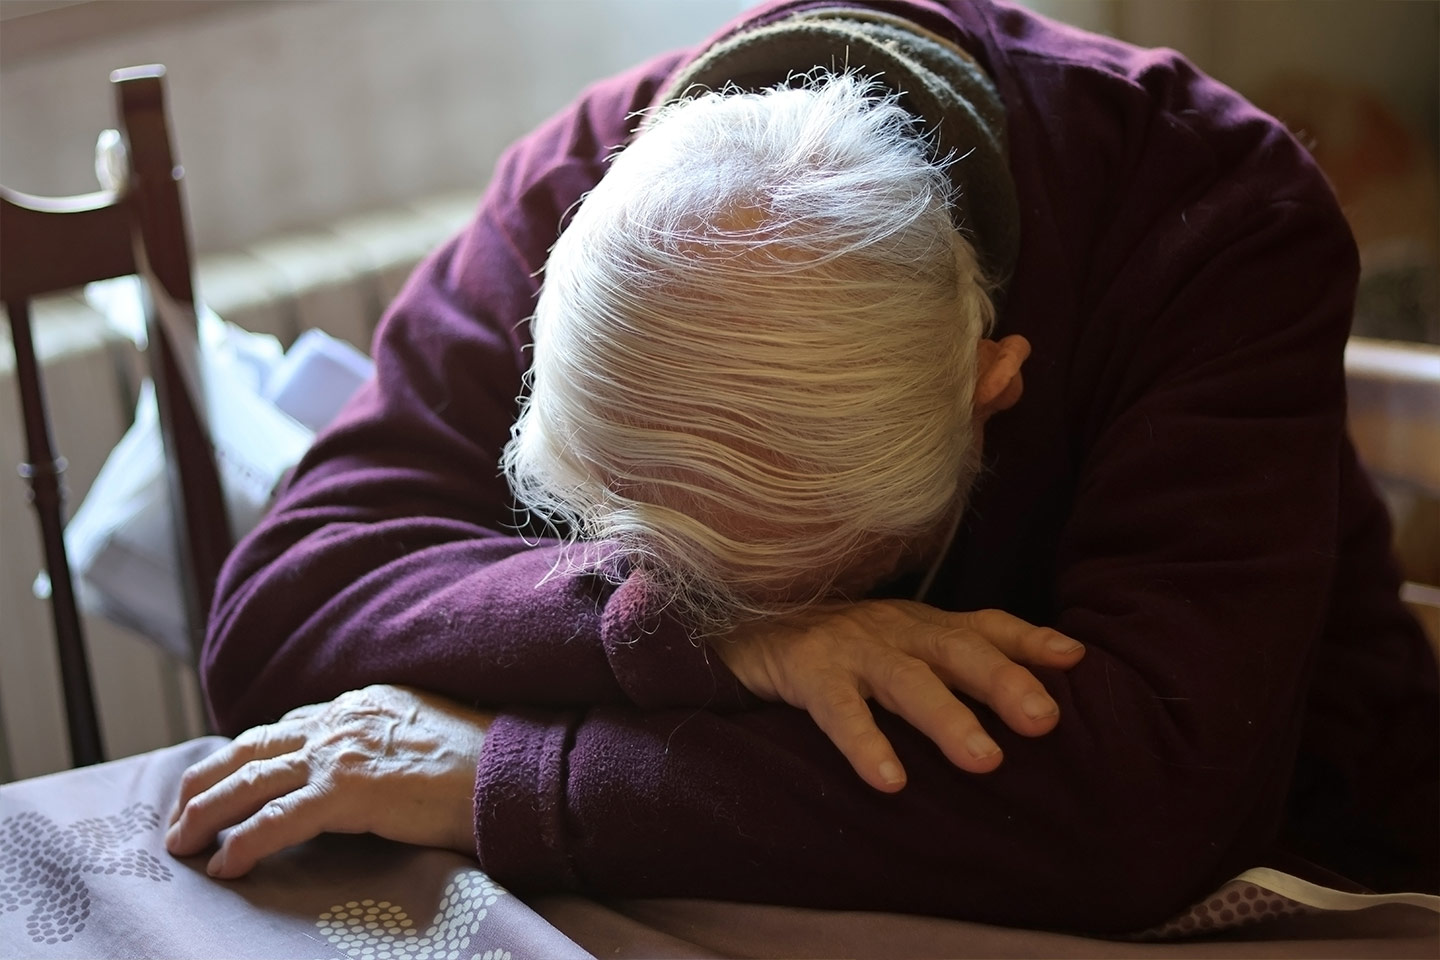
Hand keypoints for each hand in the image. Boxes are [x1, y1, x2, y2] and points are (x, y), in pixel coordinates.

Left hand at [166, 684, 490, 878]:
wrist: (514, 770)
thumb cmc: (484, 760)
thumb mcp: (425, 731)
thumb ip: (383, 740)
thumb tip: (364, 768)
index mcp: (362, 703)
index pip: (287, 727)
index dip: (247, 757)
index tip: (226, 782)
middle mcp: (342, 719)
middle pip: (252, 747)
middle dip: (206, 780)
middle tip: (180, 814)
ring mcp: (342, 752)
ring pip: (250, 779)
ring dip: (206, 813)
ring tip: (182, 842)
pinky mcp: (348, 790)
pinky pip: (277, 818)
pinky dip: (243, 841)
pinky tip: (223, 864)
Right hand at [711, 601, 1083, 792]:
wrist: (742, 626)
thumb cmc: (836, 646)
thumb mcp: (901, 645)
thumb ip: (957, 659)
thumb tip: (1040, 686)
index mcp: (921, 625)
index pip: (984, 625)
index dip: (1028, 639)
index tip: (1073, 659)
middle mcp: (894, 629)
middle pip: (957, 650)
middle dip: (1003, 682)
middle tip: (1043, 720)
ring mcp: (850, 647)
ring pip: (906, 680)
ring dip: (947, 717)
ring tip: (985, 761)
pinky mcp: (806, 671)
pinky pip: (839, 709)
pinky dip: (865, 742)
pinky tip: (890, 779)